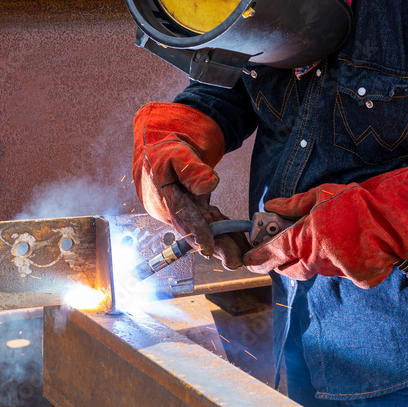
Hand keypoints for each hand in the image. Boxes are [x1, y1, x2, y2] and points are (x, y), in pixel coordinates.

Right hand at [132, 102, 247, 267]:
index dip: (195, 233)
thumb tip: (208, 186)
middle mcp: (175, 209)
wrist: (161, 145)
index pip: (182, 217)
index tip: (207, 249)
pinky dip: (227, 231)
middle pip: (196, 231)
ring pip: (207, 229)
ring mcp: (187, 210)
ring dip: (225, 243)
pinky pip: (213, 222)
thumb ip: (190, 169)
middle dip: (216, 247)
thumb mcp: (175, 152)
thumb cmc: (167, 148)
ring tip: (245, 255)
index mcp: (165, 197)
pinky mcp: (197, 207)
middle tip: (235, 261)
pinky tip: (242, 241)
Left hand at [242, 145, 407, 287]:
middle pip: (292, 269)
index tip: (250, 260)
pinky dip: (341, 261)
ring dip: (314, 259)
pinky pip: (342, 272)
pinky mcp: (359, 279)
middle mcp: (320, 260)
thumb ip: (293, 204)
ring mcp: (340, 272)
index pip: (274, 253)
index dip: (258, 257)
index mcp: (307, 237)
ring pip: (317, 270)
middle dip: (283, 262)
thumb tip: (272, 206)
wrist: (398, 217)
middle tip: (280, 253)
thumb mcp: (322, 194)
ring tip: (327, 238)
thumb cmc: (361, 201)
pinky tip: (351, 244)